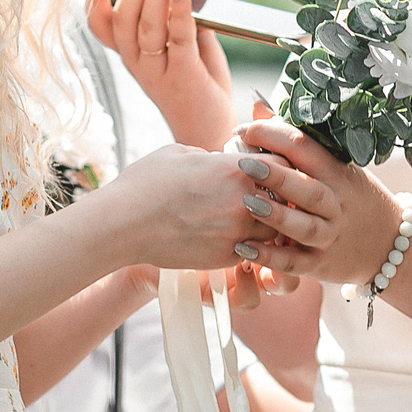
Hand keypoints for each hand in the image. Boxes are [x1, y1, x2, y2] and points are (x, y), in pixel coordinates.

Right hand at [88, 0, 235, 149]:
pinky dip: (179, 10)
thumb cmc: (200, 82)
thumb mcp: (195, 35)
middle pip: (124, 18)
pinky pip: (177, 38)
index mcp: (132, 53)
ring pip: (145, 26)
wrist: (214, 131)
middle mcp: (137, 63)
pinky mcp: (183, 76)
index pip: (102, 26)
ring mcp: (157, 72)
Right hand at [92, 142, 341, 271]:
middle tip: (275, 200)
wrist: (124, 224)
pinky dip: (250, 246)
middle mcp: (245, 201)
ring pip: (275, 231)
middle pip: (287, 201)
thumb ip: (210, 157)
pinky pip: (252, 252)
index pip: (284, 166)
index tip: (273, 171)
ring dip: (270, 227)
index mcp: (237, 169)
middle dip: (282, 200)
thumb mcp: (180, 153)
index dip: (281, 169)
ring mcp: (237, 232)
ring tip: (258, 222)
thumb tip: (219, 159)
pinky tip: (238, 239)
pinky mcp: (225, 257)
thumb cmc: (146, 183)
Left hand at [232, 113, 403, 286]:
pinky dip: (269, 257)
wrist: (389, 245)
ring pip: (303, 227)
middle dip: (276, 175)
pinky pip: (293, 263)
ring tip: (247, 202)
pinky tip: (242, 246)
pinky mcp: (320, 264)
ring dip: (275, 215)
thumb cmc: (351, 198)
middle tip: (243, 163)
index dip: (274, 136)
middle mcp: (335, 205)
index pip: (306, 149)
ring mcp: (329, 236)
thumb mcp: (334, 167)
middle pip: (308, 189)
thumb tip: (258, 106)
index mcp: (337, 174)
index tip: (243, 130)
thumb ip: (295, 142)